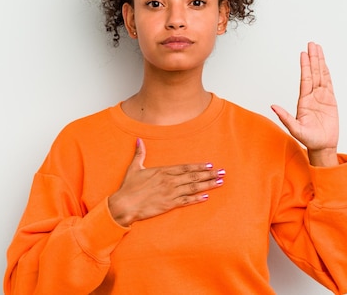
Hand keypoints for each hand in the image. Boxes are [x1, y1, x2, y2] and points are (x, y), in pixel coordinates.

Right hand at [108, 139, 224, 226]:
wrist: (124, 205)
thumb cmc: (128, 188)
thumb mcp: (134, 168)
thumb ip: (140, 154)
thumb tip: (139, 140)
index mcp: (162, 171)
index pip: (185, 168)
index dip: (198, 167)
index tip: (209, 165)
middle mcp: (169, 181)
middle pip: (193, 176)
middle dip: (209, 174)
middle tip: (222, 172)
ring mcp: (170, 193)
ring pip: (193, 188)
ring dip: (208, 185)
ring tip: (219, 182)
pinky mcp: (169, 204)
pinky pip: (186, 201)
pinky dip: (197, 199)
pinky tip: (206, 197)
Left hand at [271, 42, 338, 166]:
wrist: (322, 146)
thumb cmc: (309, 139)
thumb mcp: (295, 129)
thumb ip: (285, 117)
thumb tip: (273, 107)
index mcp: (303, 101)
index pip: (305, 79)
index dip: (305, 66)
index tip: (303, 54)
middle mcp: (312, 96)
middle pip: (313, 73)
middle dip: (313, 58)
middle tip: (311, 44)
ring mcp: (321, 97)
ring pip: (321, 75)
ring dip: (320, 62)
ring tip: (318, 48)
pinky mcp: (330, 101)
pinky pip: (329, 83)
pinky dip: (327, 72)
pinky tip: (325, 64)